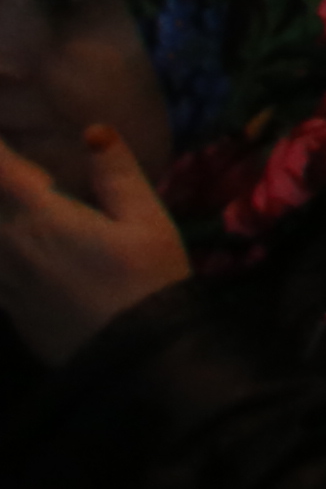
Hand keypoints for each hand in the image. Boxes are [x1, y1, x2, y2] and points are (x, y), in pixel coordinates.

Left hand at [0, 127, 188, 365]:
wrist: (132, 357)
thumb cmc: (148, 281)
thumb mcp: (147, 221)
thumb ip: (116, 174)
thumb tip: (93, 132)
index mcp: (40, 216)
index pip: (1, 168)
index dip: (0, 149)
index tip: (6, 131)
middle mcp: (8, 243)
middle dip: (2, 180)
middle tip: (29, 179)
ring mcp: (3, 277)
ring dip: (2, 211)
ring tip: (28, 202)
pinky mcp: (7, 303)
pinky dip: (3, 241)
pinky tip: (18, 239)